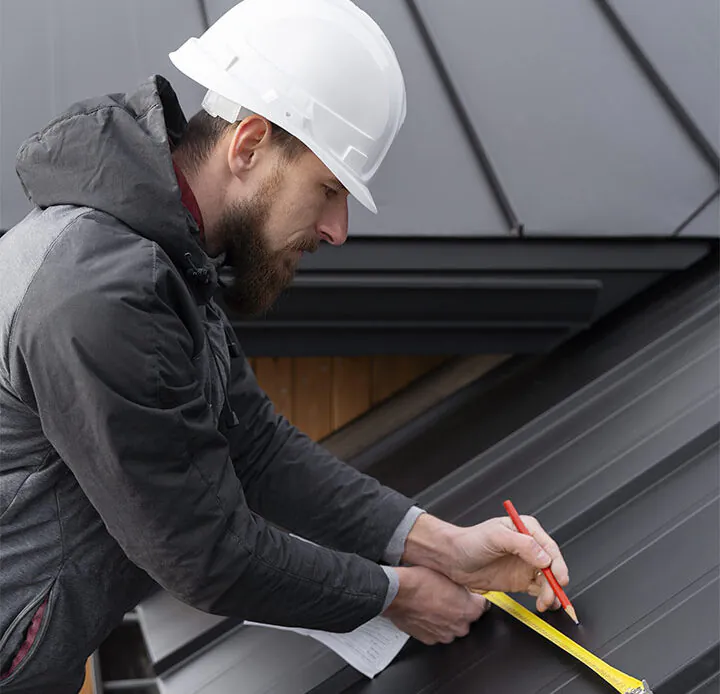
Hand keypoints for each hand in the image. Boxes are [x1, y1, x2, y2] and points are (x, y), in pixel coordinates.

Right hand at [383, 565, 488, 644]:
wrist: (397, 593)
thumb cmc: (419, 581)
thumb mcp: (447, 574)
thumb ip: (461, 586)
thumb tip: (464, 587)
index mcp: (469, 609)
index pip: (482, 606)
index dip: (473, 597)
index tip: (469, 594)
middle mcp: (459, 626)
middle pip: (467, 618)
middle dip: (460, 608)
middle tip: (447, 595)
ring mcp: (444, 635)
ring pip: (451, 626)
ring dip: (446, 618)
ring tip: (433, 603)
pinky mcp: (429, 640)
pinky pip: (436, 632)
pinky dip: (433, 624)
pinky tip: (425, 611)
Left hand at [402, 513, 569, 613]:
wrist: (452, 558)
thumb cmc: (470, 541)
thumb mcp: (496, 537)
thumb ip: (522, 545)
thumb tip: (544, 558)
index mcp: (526, 530)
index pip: (549, 547)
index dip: (557, 563)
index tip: (559, 578)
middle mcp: (529, 547)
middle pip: (552, 565)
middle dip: (556, 581)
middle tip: (553, 595)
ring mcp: (526, 564)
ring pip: (548, 580)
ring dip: (551, 592)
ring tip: (546, 603)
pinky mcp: (520, 580)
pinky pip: (539, 590)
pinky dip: (545, 598)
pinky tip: (545, 604)